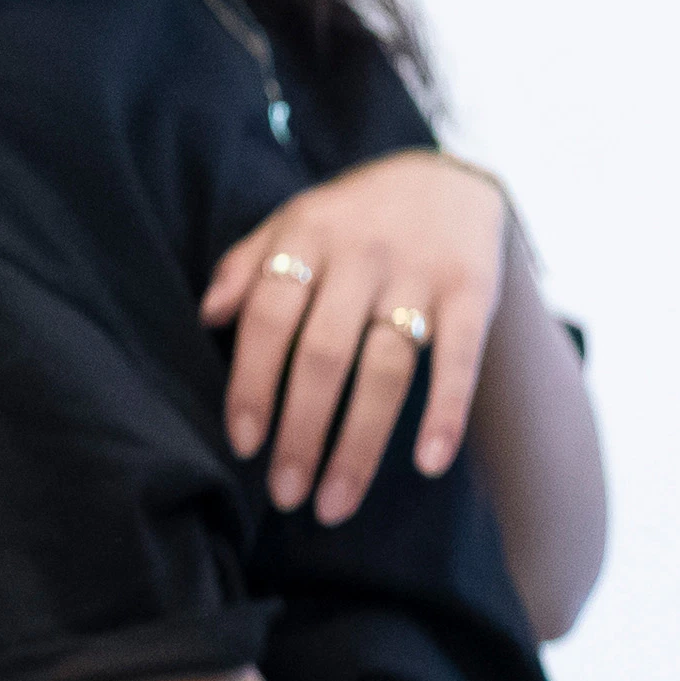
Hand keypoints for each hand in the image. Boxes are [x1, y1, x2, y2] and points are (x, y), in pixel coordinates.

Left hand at [202, 149, 513, 522]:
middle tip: (284, 494)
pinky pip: (459, 359)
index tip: (243, 445)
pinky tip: (428, 463)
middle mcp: (360, 257)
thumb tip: (206, 316)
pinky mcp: (473, 292)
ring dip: (359, 444)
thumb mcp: (291, 223)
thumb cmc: (350, 218)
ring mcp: (419, 276)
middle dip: (301, 432)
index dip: (253, 385)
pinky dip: (446, 412)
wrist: (446, 177)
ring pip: (386, 370)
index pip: (269, 320)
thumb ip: (246, 266)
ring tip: (334, 503)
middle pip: (324, 356)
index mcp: (306, 239)